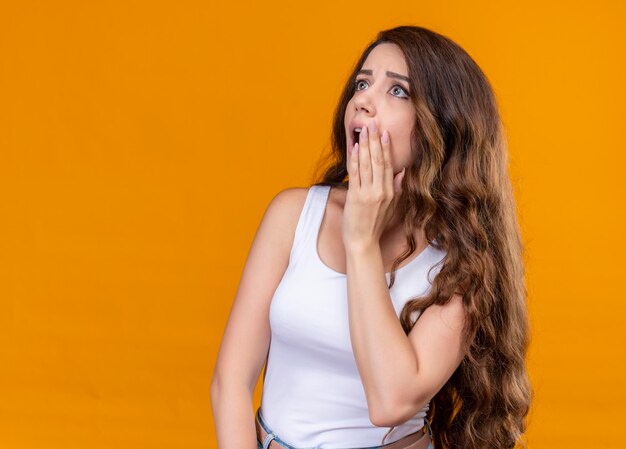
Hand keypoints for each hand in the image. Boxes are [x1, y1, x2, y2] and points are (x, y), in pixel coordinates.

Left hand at [343, 122, 405, 250]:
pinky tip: (353, 148)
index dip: (385, 147)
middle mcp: (381, 191)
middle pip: (377, 161)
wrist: (363, 242)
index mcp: (390, 192)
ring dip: (364, 146)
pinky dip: (354, 160)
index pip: (388, 165)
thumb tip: (402, 171)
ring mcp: (368, 194)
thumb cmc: (375, 225)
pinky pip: (355, 174)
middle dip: (374, 141)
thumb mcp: (391, 206)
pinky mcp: (355, 198)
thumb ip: (397, 188)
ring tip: (363, 131)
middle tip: (372, 124)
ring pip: (366, 165)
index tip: (384, 132)